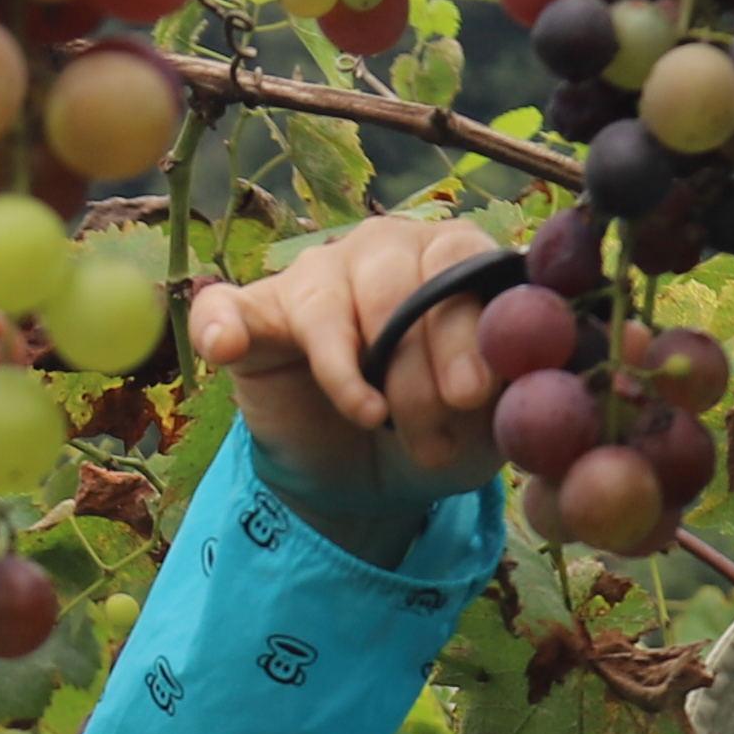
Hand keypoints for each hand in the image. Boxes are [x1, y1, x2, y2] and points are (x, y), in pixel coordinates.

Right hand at [186, 210, 523, 555]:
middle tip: (431, 434)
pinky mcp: (255, 317)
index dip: (466, 330)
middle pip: (394, 284)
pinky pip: (229, 307)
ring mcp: (315, 279)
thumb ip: (509, 386)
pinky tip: (224, 348)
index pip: (459, 263)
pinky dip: (222, 323)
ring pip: (327, 301)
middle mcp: (382, 252)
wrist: (376, 481)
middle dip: (415, 368)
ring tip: (372, 423)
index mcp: (448, 259)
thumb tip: (511, 367)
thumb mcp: (490, 420)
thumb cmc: (442, 430)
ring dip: (351, 375)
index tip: (471, 396)